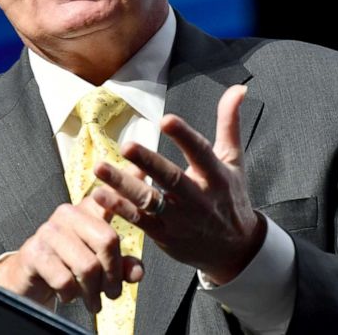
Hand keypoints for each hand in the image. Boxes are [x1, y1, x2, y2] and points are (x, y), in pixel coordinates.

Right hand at [0, 195, 144, 312]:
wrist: (28, 278)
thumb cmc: (68, 266)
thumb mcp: (99, 265)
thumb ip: (122, 266)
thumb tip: (137, 272)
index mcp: (87, 212)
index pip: (110, 195)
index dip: (126, 181)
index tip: (142, 169)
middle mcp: (68, 214)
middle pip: (107, 240)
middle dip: (113, 275)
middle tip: (113, 294)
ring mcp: (49, 231)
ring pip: (87, 266)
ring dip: (93, 292)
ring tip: (93, 302)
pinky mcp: (34, 252)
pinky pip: (65, 279)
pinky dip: (70, 294)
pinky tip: (67, 294)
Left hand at [91, 84, 264, 284]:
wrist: (235, 249)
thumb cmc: (231, 196)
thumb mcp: (234, 160)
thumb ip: (229, 122)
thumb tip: (238, 88)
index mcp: (216, 176)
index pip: (201, 153)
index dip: (184, 136)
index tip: (165, 119)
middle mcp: (198, 198)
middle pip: (171, 179)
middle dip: (148, 162)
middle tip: (127, 145)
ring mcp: (180, 219)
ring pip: (149, 201)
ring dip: (123, 186)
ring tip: (100, 168)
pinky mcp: (164, 236)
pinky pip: (139, 221)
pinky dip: (118, 209)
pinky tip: (98, 194)